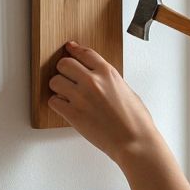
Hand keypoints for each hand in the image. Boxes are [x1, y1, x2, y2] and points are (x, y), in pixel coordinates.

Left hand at [48, 42, 164, 163]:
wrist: (134, 141)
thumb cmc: (136, 121)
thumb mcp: (127, 90)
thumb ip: (110, 81)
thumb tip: (100, 80)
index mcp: (107, 73)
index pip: (84, 53)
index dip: (74, 49)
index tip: (69, 48)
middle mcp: (92, 81)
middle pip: (64, 63)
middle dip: (64, 70)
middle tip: (66, 76)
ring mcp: (81, 97)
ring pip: (54, 81)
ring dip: (58, 87)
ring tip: (65, 93)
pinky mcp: (73, 114)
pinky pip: (53, 101)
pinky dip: (57, 103)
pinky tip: (65, 106)